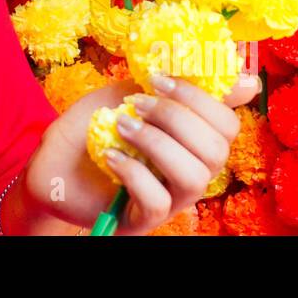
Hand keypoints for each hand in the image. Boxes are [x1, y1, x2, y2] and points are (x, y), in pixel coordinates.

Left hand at [23, 73, 261, 234]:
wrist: (49, 159)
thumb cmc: (92, 126)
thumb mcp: (129, 93)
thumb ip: (174, 84)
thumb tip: (247, 80)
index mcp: (193, 139)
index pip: (227, 124)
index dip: (201, 98)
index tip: (158, 78)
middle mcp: (190, 171)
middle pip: (216, 150)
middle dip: (176, 117)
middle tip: (137, 103)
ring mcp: (170, 198)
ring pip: (193, 177)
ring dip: (156, 143)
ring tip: (121, 127)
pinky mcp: (144, 218)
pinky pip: (158, 201)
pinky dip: (134, 172)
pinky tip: (110, 155)